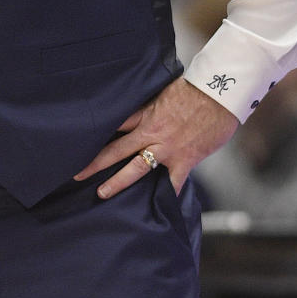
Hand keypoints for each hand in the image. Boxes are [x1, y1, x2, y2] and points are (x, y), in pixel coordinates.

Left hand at [75, 77, 237, 197]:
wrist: (220, 93)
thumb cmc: (195, 88)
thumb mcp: (164, 90)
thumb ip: (150, 102)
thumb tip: (141, 104)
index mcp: (144, 113)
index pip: (113, 125)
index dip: (94, 134)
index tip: (78, 142)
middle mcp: (151, 132)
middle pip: (116, 149)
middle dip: (95, 163)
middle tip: (76, 173)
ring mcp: (166, 148)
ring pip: (136, 168)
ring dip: (118, 182)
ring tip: (102, 193)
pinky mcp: (184, 160)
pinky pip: (172, 183)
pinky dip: (166, 196)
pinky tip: (157, 209)